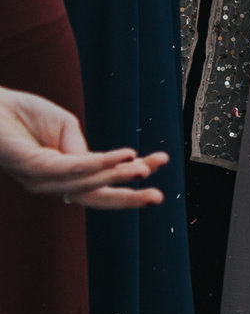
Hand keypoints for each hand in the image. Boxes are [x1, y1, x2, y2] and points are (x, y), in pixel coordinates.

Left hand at [0, 86, 167, 208]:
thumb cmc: (24, 114)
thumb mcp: (64, 128)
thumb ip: (82, 148)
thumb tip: (102, 163)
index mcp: (59, 175)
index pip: (100, 181)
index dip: (131, 173)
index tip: (160, 161)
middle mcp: (49, 183)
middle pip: (94, 196)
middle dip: (127, 199)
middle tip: (158, 198)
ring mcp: (40, 179)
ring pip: (86, 184)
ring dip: (119, 177)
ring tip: (145, 168)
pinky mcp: (33, 167)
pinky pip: (74, 168)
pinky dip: (102, 164)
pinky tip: (125, 157)